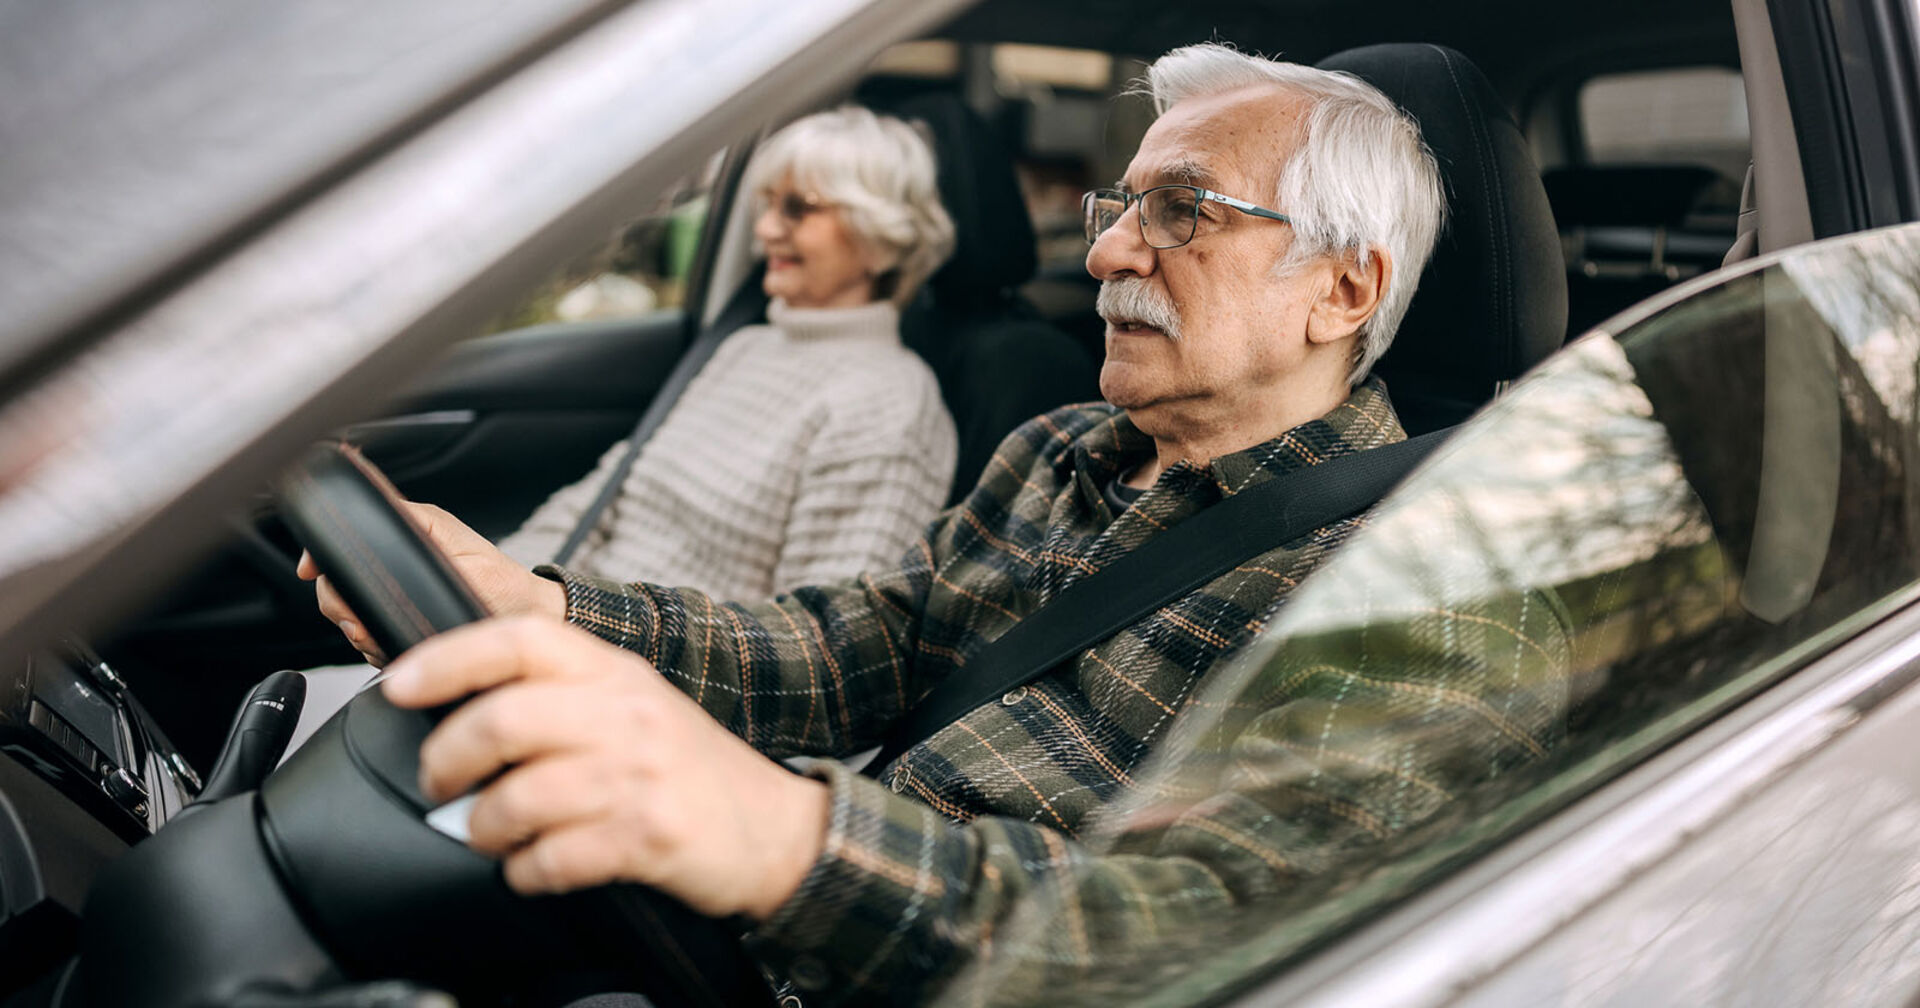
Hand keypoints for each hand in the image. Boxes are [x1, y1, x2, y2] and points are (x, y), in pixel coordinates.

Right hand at [295, 501, 564, 665]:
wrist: (525, 627)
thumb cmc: (500, 583)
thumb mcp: (447, 538)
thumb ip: (403, 518)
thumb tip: (364, 492)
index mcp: (406, 537)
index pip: (341, 544)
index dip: (321, 558)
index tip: (313, 572)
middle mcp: (398, 566)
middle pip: (335, 587)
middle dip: (343, 608)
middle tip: (364, 622)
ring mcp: (399, 599)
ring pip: (348, 618)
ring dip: (361, 631)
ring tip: (386, 634)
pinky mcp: (404, 628)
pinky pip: (369, 640)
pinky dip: (376, 647)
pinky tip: (397, 647)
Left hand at [381, 616, 831, 921]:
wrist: (777, 829)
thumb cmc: (692, 771)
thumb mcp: (635, 707)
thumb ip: (563, 695)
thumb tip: (460, 705)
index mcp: (616, 672)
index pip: (520, 638)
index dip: (449, 657)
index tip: (399, 683)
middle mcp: (627, 714)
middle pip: (504, 719)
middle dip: (447, 758)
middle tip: (439, 781)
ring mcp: (639, 775)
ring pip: (519, 797)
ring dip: (483, 827)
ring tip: (487, 835)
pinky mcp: (647, 835)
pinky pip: (552, 858)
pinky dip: (525, 872)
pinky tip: (532, 869)